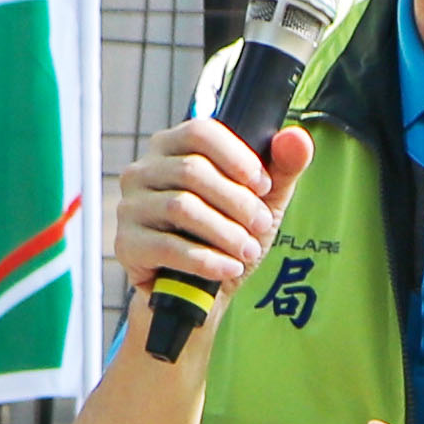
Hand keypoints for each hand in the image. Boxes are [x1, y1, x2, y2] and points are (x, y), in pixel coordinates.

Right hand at [113, 118, 299, 316]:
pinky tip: (230, 268)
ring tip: (248, 250)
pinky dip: (206, 259)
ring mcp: (130, 207)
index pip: (200, 132)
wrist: (200, 291)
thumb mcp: (261, 200)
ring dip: (225, 232)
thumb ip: (282, 167)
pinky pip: (168, 246)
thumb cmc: (227, 234)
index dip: (237, 157)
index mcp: (172, 148)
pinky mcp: (126, 244)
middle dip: (237, 201)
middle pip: (192, 171)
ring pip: (182, 208)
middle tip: (261, 225)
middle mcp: (143, 171)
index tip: (262, 185)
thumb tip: (297, 139)